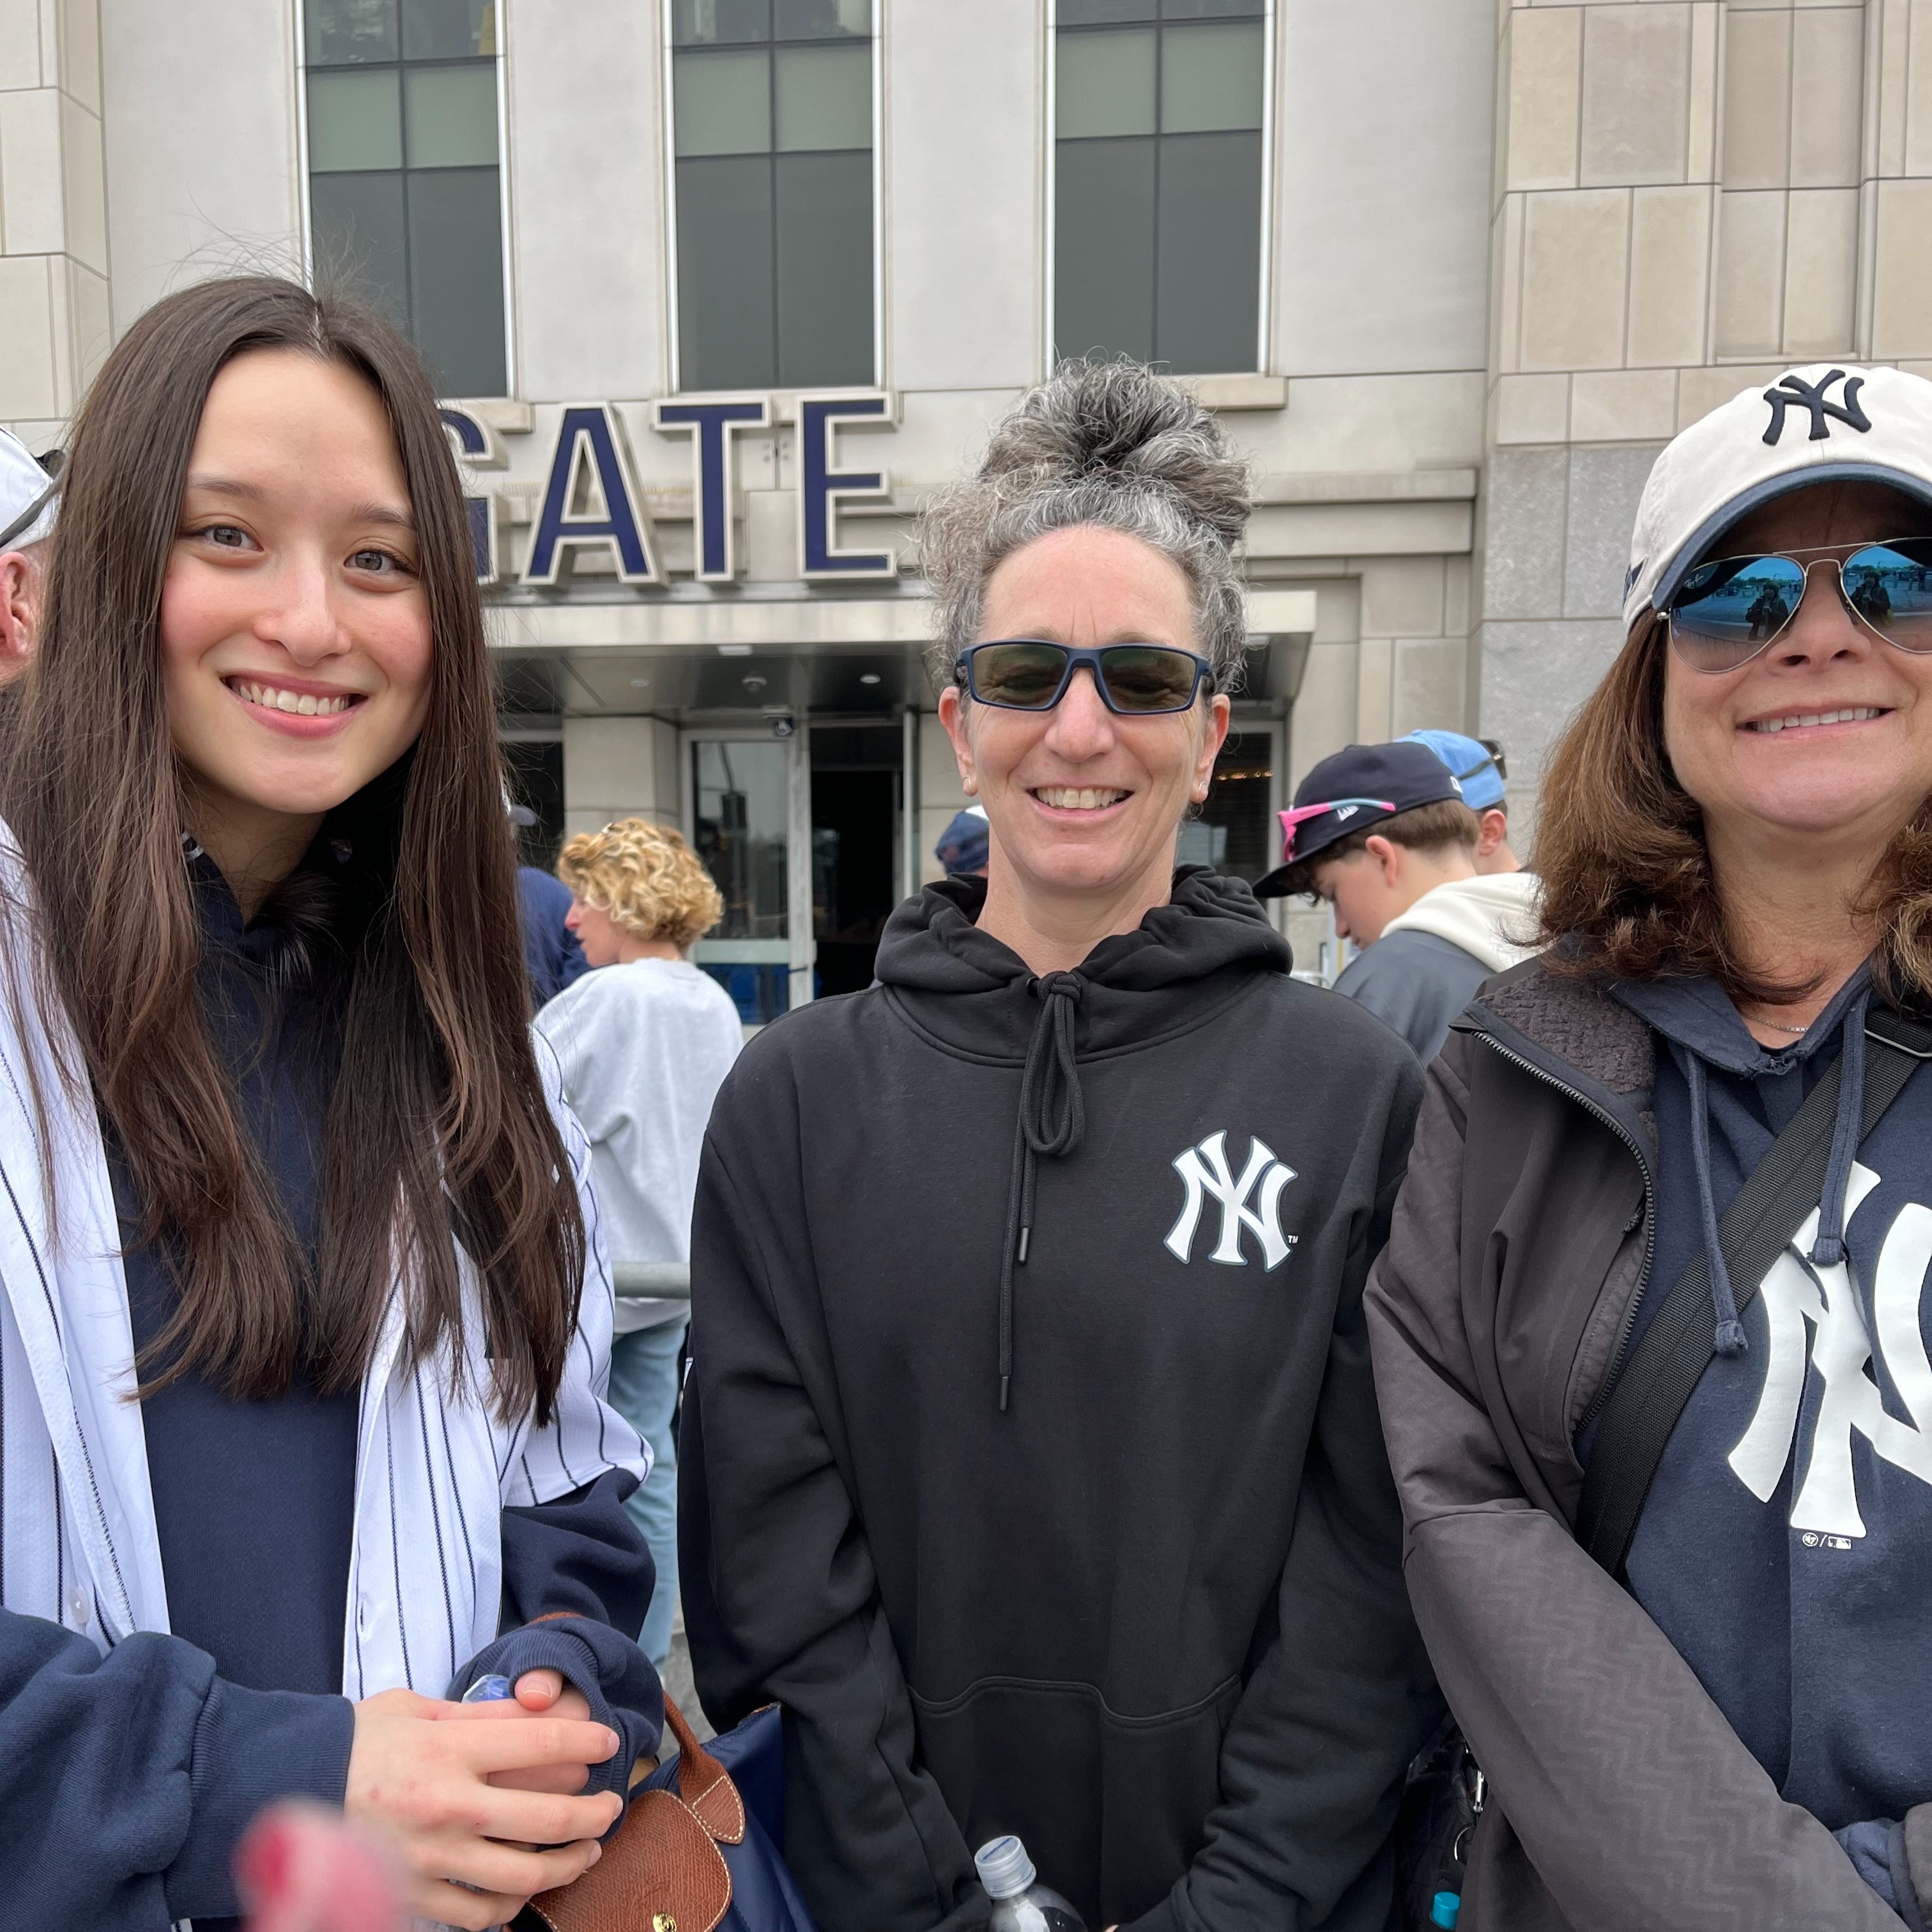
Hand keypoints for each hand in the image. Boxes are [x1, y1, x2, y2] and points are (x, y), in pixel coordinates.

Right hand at [346, 1686, 622, 1930]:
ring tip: (586, 1852)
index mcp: (450, 1749)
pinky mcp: (411, 1895)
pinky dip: (510, 1906)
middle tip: (610, 1805)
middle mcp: (448, 1805)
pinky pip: (478, 1914)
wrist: (283, 1786)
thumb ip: (480, 1714)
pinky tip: (524, 1892)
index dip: (587, 1742)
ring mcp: (431, 1857)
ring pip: (524, 1875)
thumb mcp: (417, 1708)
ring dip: (568, 1864)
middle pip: (549, 1818)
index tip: (607, 1741)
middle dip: (595, 1813)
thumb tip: (538, 1711)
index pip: (543, 1745)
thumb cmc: (355, 1741)